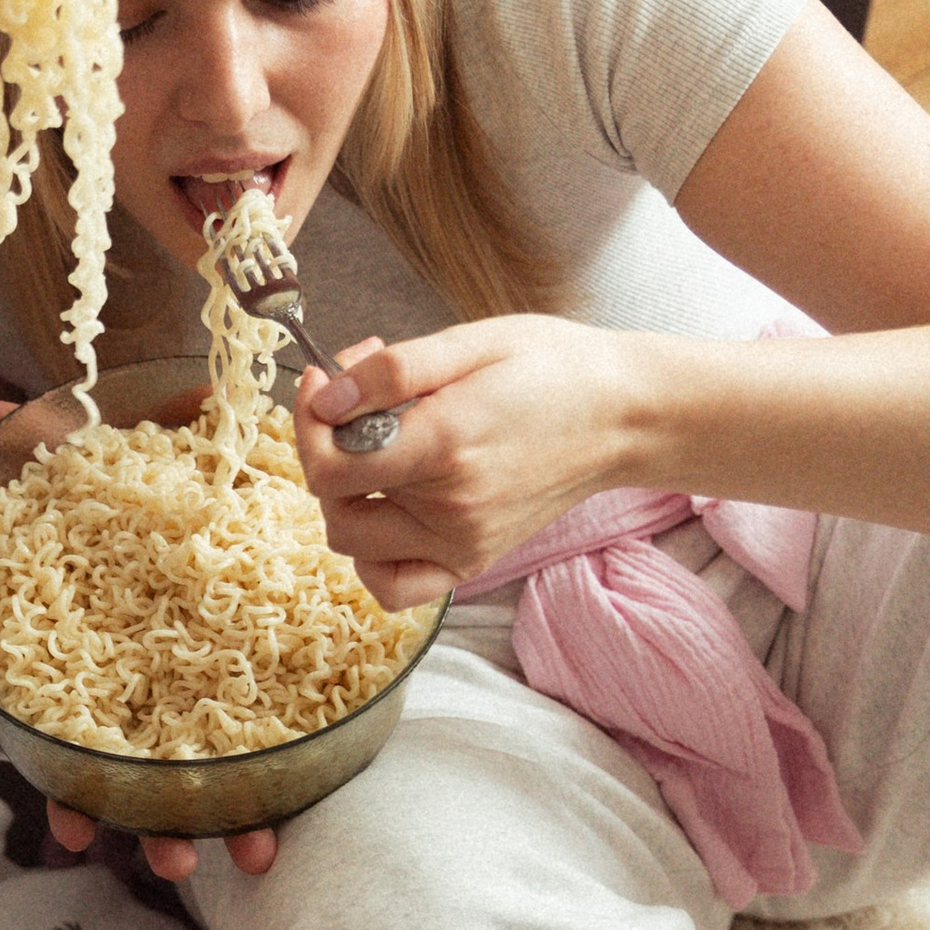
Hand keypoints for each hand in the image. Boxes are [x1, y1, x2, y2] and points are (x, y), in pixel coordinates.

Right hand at [0, 394, 275, 878]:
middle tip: (175, 862)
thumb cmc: (119, 470)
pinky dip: (284, 786)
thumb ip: (5, 438)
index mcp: (94, 655)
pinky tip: (287, 822)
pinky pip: (277, 740)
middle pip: (146, 777)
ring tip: (255, 852)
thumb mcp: (66, 450)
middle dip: (154, 827)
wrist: (210, 447)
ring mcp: (205, 684)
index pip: (74, 742)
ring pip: (213, 772)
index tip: (78, 836)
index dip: (72, 798)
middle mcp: (144, 684)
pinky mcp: (271, 671)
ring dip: (231, 821)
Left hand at [296, 316, 643, 607]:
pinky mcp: (472, 561)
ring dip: (344, 498)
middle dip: (324, 450)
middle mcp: (451, 509)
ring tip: (375, 450)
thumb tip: (326, 397)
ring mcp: (462, 544)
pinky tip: (384, 511)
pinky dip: (373, 559)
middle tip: (354, 401)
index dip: (307, 423)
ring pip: (355, 545)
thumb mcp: (470, 341)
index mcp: (446, 447)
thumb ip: (391, 372)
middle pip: (334, 505)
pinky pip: (395, 587)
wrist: (622, 415)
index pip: (329, 467)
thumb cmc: (552, 367)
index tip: (323, 382)